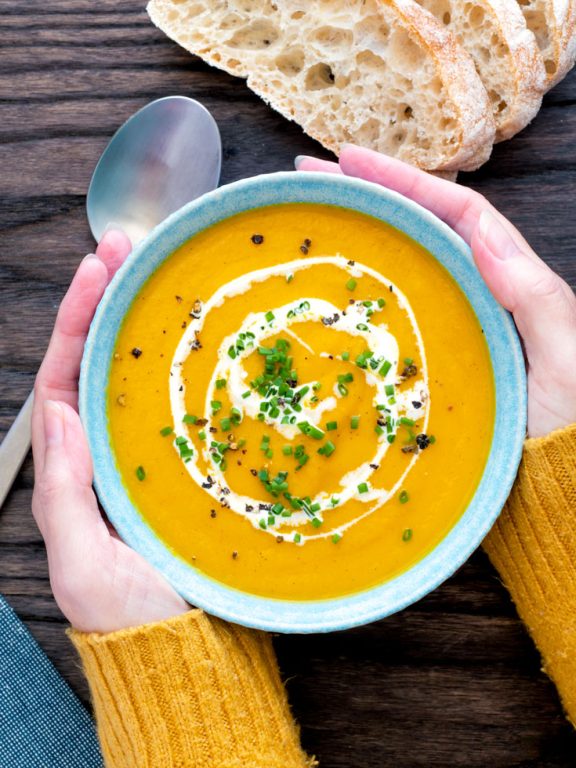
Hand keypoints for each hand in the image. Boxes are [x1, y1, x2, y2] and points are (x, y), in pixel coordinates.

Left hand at [32, 230, 188, 632]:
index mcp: (74, 471)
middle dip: (112, 302)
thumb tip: (55, 412)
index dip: (78, 320)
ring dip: (153, 327)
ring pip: (147, 381)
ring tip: (167, 275)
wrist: (193, 657)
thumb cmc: (135, 619)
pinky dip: (198, 371)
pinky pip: (191, 410)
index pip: (65, 380)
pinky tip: (215, 342)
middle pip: (104, 365)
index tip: (97, 268)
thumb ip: (64, 493)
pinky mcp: (198, 467)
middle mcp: (111, 455)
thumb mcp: (83, 564)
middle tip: (133, 247)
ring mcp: (156, 458)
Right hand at [296, 146, 575, 438]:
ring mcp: (445, 327)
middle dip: (367, 195)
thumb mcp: (564, 358)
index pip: (454, 212)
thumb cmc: (566, 430)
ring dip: (357, 236)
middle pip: (418, 229)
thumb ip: (535, 298)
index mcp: (507, 283)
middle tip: (311, 174)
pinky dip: (355, 297)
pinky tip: (322, 293)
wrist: (551, 486)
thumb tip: (484, 232)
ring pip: (398, 267)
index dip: (403, 180)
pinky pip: (386, 317)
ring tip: (309, 216)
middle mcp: (473, 296)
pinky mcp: (423, 363)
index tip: (350, 160)